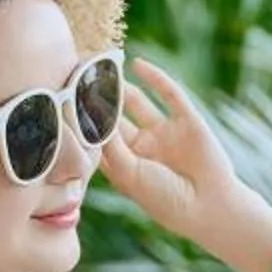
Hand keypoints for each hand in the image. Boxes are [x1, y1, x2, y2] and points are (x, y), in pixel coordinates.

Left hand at [98, 55, 257, 248]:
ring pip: (138, 103)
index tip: (64, 100)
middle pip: (115, 117)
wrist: (208, 206)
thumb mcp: (127, 173)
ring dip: (122, 87)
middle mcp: (142, 147)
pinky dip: (154, 78)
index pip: (98, 138)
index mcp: (125, 165)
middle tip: (79, 76)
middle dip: (99, 100)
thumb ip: (108, 143)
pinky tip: (136, 64)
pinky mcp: (187, 121)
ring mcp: (165, 133)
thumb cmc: (163, 199)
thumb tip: (89, 111)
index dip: (83, 121)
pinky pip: (169, 94)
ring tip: (103, 68)